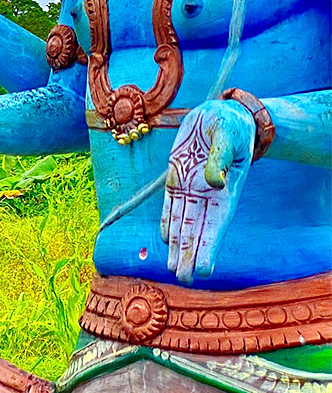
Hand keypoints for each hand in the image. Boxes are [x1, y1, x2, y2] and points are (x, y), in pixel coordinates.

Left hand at [161, 100, 254, 283]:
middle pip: (196, 229)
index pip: (215, 225)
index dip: (208, 246)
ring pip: (181, 221)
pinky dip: (166, 221)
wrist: (220, 114)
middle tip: (182, 278)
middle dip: (189, 253)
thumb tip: (214, 182)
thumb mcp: (226, 136)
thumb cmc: (230, 125)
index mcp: (225, 190)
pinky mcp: (177, 177)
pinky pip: (170, 203)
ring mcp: (190, 187)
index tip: (203, 269)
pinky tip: (164, 239)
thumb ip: (219, 159)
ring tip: (172, 268)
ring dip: (176, 244)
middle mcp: (207, 194)